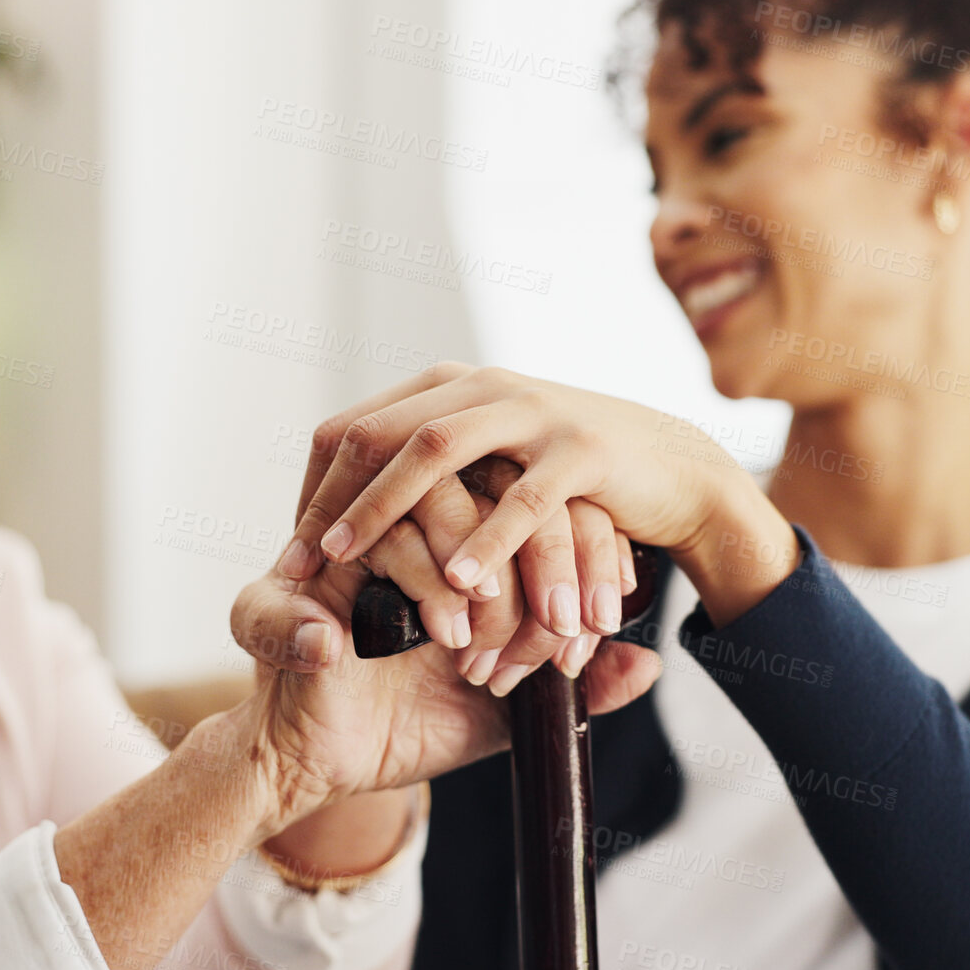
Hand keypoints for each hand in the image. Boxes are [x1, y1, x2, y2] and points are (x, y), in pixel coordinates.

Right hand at [231, 494, 662, 828]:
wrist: (316, 764)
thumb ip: (578, 688)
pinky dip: (430, 583)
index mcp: (479, 545)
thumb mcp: (510, 715)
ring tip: (496, 638)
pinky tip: (449, 635)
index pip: (553, 507)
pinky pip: (391, 535)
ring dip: (490, 568)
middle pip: (511, 485)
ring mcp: (380, 527)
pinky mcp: (333, 553)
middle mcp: (431, 520)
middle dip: (549, 559)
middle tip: (561, 628)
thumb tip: (648, 664)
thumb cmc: (408, 728)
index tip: (598, 621)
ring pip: (455, 496)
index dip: (589, 554)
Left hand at [287, 362, 798, 624]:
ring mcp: (533, 412)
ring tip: (347, 565)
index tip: (292, 557)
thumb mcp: (491, 462)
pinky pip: (524, 498)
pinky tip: (456, 581)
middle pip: (376, 433)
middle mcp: (481, 387)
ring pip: (436, 451)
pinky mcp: (584, 451)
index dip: (314, 491)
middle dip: (332, 504)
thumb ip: (429, 470)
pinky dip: (487, 539)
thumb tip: (346, 503)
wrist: (676, 470)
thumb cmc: (569, 478)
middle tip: (298, 569)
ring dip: (384, 509)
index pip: (351, 430)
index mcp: (448, 390)